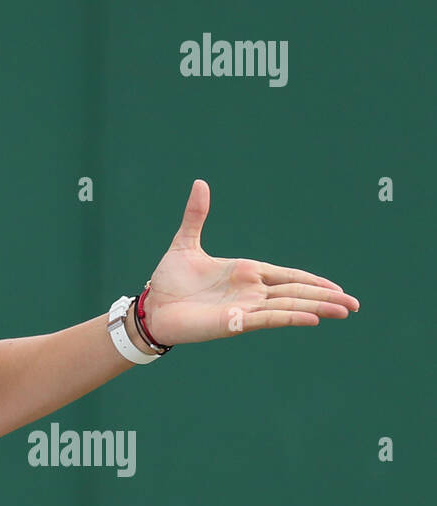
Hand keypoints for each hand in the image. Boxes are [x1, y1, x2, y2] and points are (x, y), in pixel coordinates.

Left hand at [140, 180, 359, 345]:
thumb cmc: (169, 280)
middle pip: (295, 292)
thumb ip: (196, 215)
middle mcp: (250, 291)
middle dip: (325, 297)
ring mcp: (244, 307)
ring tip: (344, 310)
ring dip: (316, 308)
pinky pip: (266, 319)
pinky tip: (311, 319)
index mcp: (245, 272)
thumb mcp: (185, 242)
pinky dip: (288, 317)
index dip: (312, 281)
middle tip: (354, 304)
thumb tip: (200, 183)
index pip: (287, 276)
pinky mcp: (233, 322)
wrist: (152, 306)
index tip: (336, 288)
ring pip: (287, 306)